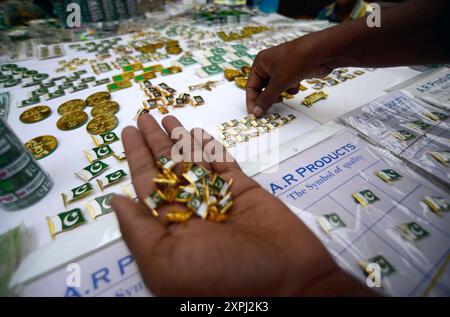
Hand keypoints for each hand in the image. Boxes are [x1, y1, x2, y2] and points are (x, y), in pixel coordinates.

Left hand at [111, 114, 371, 295]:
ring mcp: (219, 200)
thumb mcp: (166, 265)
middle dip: (155, 142)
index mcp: (169, 230)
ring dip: (180, 139)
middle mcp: (191, 212)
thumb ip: (139, 231)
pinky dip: (210, 148)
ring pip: (195, 161)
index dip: (137, 157)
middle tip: (143, 116)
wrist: (289, 284)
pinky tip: (197, 132)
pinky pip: (224, 164)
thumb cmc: (224, 280)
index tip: (129, 132)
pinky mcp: (244, 191)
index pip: (147, 185)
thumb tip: (116, 201)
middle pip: (168, 168)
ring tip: (166, 117)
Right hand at [246, 35, 332, 116]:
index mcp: (260, 63)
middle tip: (271, 107)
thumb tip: (256, 111)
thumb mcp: (278, 82)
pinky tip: (296, 85)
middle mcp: (269, 65)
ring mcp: (282, 68)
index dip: (252, 101)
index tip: (254, 114)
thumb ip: (266, 99)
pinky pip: (286, 86)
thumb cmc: (297, 59)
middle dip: (269, 97)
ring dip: (280, 93)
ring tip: (285, 93)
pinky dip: (290, 89)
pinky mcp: (293, 72)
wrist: (321, 52)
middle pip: (263, 88)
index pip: (251, 86)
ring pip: (275, 88)